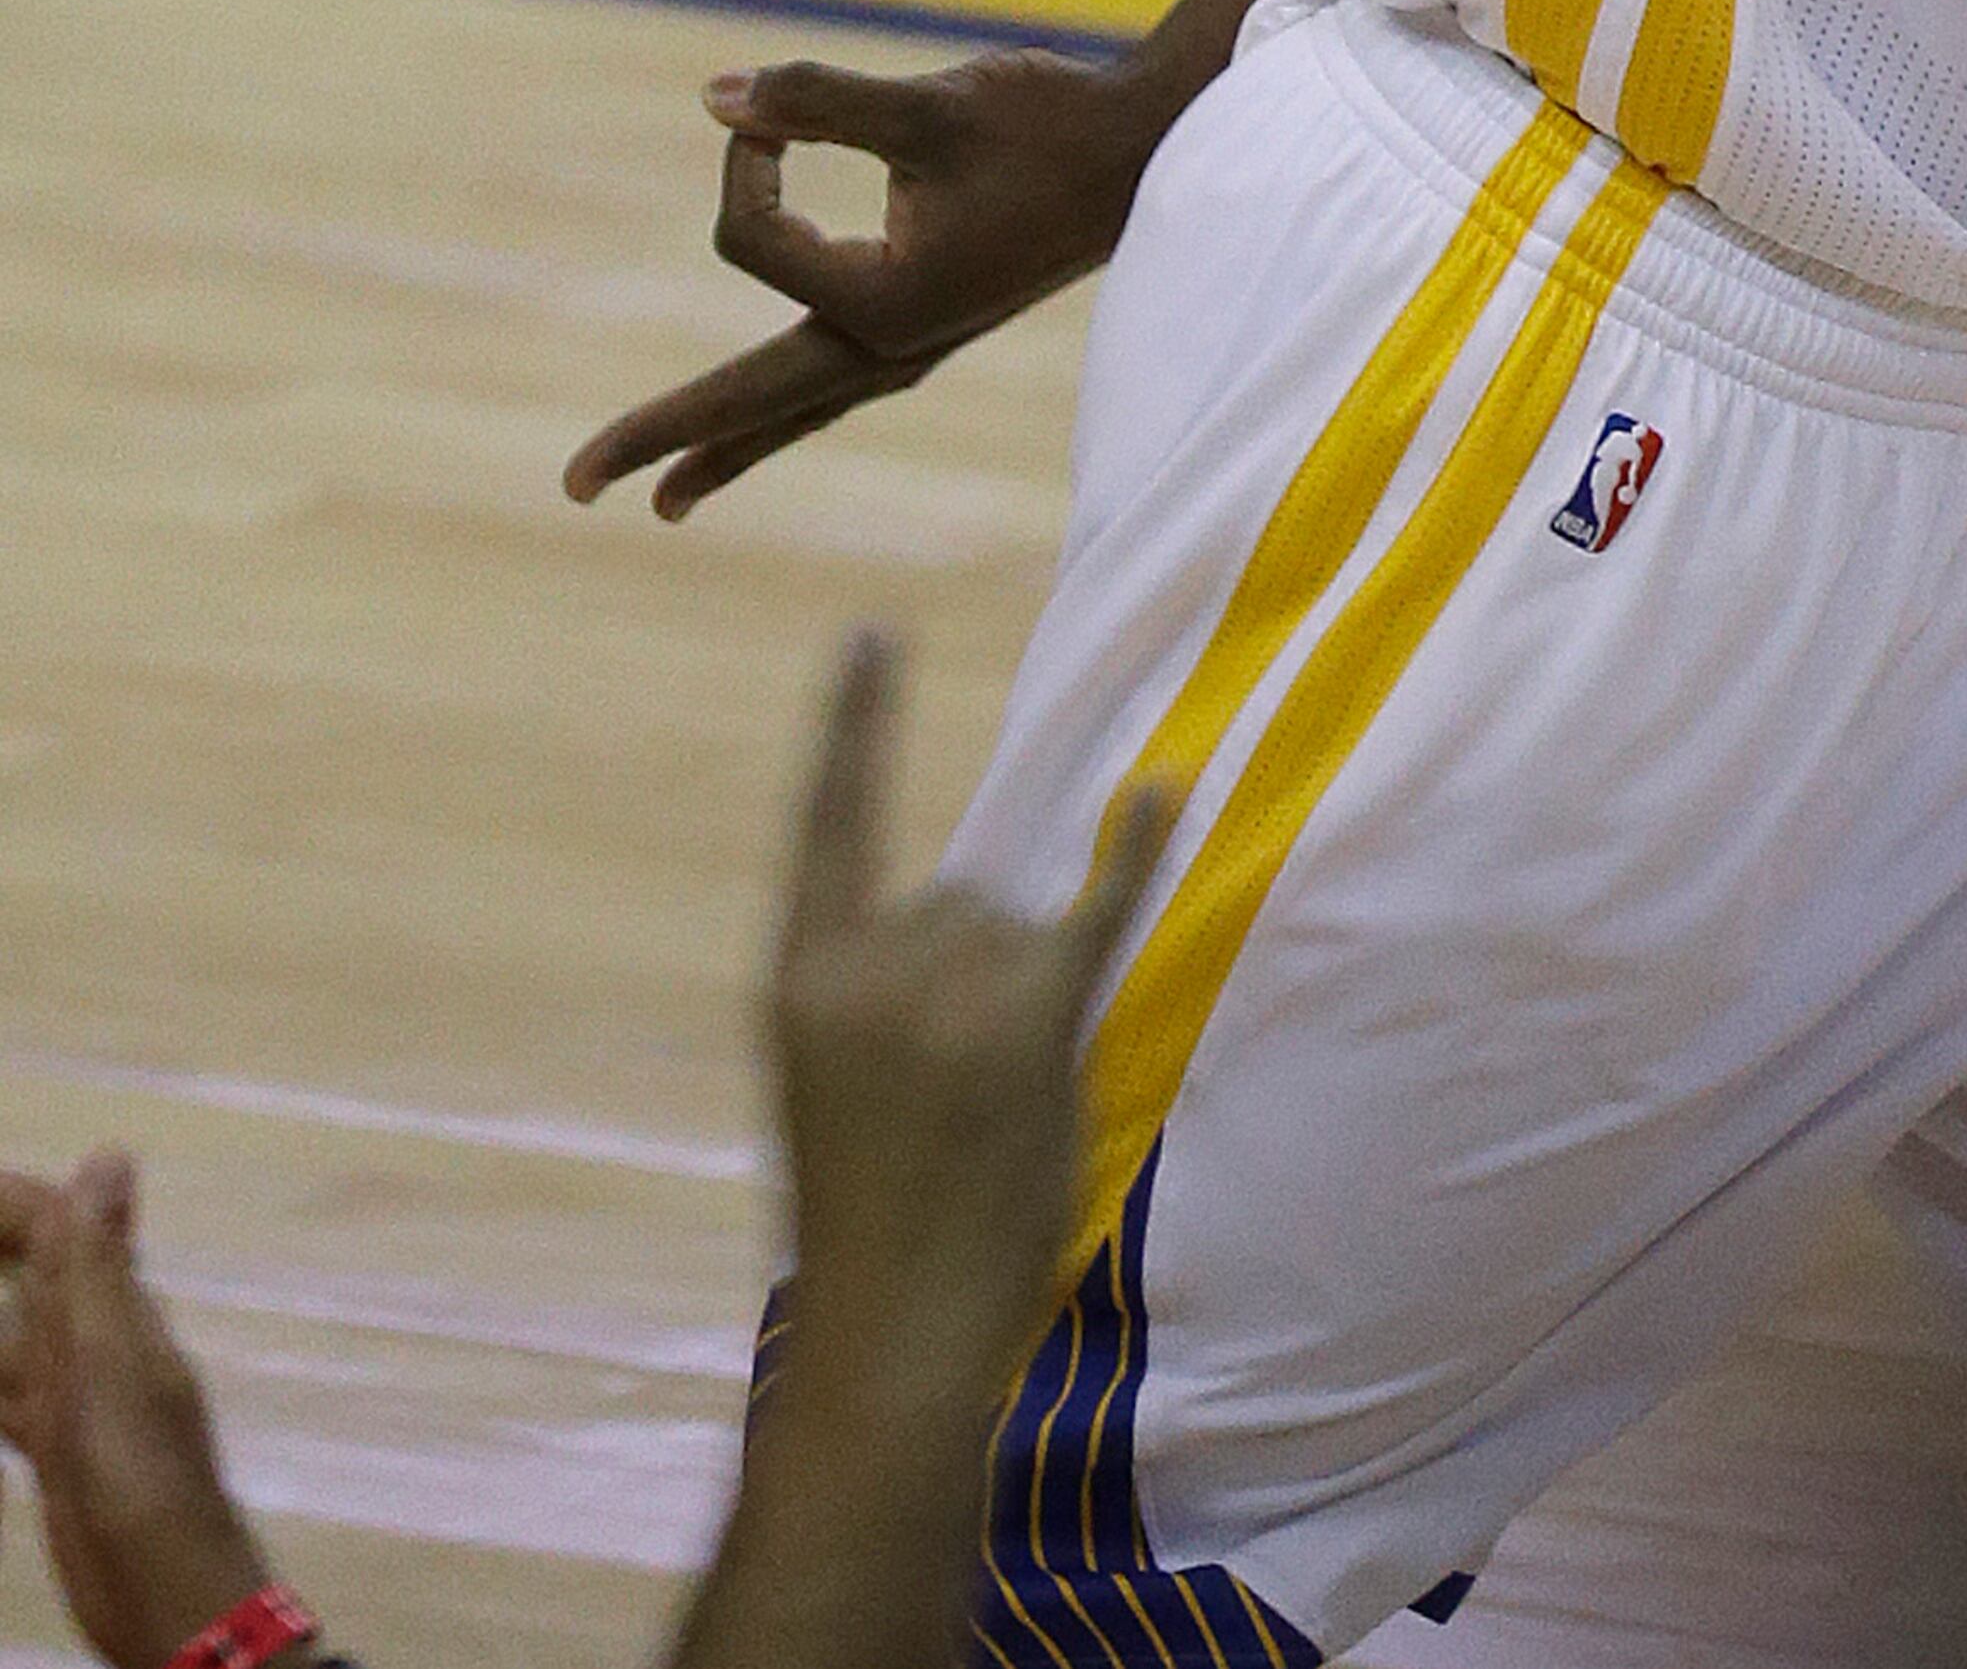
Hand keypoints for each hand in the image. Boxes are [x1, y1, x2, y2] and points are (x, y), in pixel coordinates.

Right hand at [0, 1152, 276, 1668]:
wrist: (166, 1586)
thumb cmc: (141, 1473)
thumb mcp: (110, 1361)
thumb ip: (100, 1268)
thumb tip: (109, 1152)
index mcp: (113, 1308)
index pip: (54, 1227)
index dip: (7, 1203)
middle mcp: (97, 1339)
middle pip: (34, 1272)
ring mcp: (78, 1395)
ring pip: (17, 1332)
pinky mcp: (59, 1449)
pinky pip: (12, 1396)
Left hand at [564, 45, 1161, 519]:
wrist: (1153, 151)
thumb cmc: (1047, 124)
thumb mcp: (929, 104)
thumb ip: (817, 100)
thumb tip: (711, 100)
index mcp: (882, 305)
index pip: (752, 237)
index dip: (751, 154)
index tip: (775, 105)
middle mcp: (891, 346)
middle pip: (751, 403)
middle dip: (662, 438)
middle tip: (574, 487)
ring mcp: (915, 347)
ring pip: (797, 409)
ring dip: (727, 447)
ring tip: (667, 502)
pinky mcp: (934, 325)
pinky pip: (836, 386)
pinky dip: (787, 414)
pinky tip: (775, 424)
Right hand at [669, 640, 1174, 1668]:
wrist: (893, 1335)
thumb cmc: (867, 1218)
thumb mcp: (830, 1081)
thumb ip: (882, 983)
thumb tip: (980, 909)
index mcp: (802, 975)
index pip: (830, 821)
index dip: (856, 725)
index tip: (876, 631)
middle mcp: (871, 962)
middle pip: (964, 898)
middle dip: (976, 981)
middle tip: (948, 1107)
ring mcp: (950, 991)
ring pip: (1026, 932)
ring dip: (1026, 1009)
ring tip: (987, 1118)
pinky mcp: (1031, 1025)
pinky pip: (1095, 912)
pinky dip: (1135, 848)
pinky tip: (1165, 787)